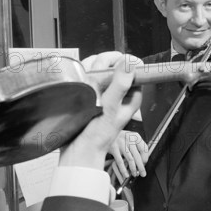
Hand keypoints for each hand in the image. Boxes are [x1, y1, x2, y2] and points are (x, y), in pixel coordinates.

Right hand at [59, 52, 141, 169]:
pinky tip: (79, 83)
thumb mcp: (111, 109)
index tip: (108, 66)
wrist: (77, 150)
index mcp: (132, 93)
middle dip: (102, 64)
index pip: (133, 65)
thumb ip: (120, 86)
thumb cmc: (98, 135)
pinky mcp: (90, 91)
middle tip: (94, 76)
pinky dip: (82, 73)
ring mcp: (104, 90)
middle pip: (114, 62)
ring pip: (99, 66)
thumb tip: (130, 63)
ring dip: (90, 68)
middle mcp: (120, 90)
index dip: (121, 60)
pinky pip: (88, 73)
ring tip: (86, 83)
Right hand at [108, 130, 148, 181]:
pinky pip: (120, 161)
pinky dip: (124, 170)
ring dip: (133, 169)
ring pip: (130, 159)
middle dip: (141, 167)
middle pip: (137, 155)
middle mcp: (129, 139)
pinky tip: (126, 174)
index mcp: (135, 136)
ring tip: (135, 174)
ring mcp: (121, 143)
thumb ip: (136, 147)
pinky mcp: (113, 148)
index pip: (144, 148)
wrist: (105, 132)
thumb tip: (142, 162)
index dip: (145, 158)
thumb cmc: (120, 138)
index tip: (144, 164)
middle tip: (143, 174)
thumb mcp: (130, 138)